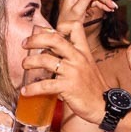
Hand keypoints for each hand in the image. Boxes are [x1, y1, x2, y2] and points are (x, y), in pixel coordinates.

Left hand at [22, 7, 108, 125]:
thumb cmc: (93, 87)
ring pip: (45, 60)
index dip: (60, 26)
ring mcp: (73, 72)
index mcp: (83, 51)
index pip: (75, 27)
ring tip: (25, 65)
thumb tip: (50, 53)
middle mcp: (78, 58)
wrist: (105, 105)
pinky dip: (32, 88)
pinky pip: (45, 85)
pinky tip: (25, 91)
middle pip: (54, 39)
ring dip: (30, 62)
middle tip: (25, 44)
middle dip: (35, 40)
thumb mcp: (87, 66)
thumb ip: (72, 57)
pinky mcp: (68, 87)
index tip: (47, 33)